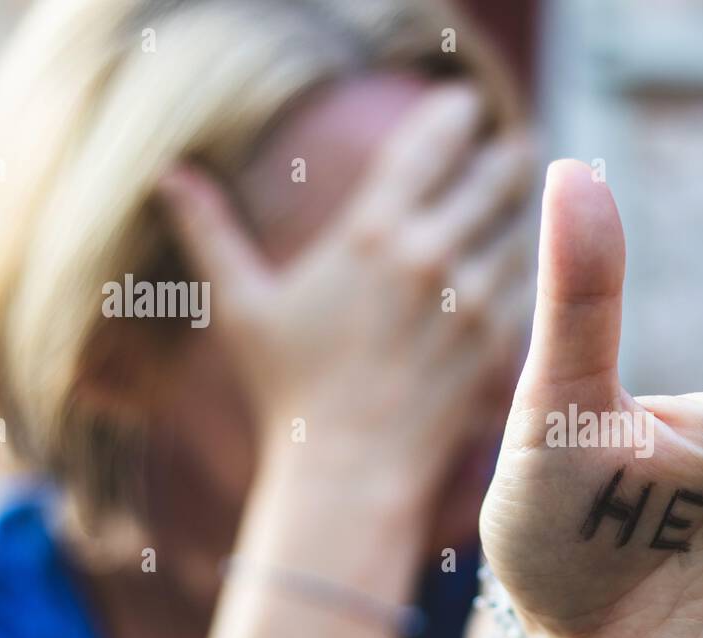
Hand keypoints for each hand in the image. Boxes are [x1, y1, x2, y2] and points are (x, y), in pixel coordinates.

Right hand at [157, 84, 532, 504]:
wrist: (350, 468)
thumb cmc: (290, 390)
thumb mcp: (243, 306)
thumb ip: (212, 233)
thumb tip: (170, 176)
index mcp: (372, 234)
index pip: (427, 145)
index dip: (452, 115)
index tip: (463, 104)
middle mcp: (431, 257)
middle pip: (492, 176)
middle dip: (505, 155)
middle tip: (511, 147)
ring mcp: (473, 301)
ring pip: (521, 228)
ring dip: (523, 206)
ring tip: (523, 195)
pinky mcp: (499, 342)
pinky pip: (532, 282)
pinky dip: (532, 263)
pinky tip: (528, 259)